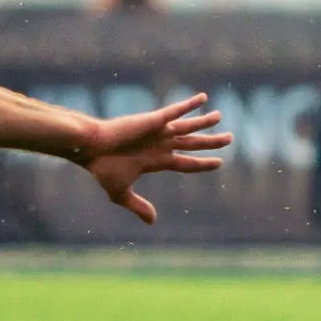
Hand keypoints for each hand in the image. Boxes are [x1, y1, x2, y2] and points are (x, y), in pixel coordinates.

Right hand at [77, 92, 231, 223]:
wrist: (90, 149)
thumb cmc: (103, 169)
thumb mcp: (122, 193)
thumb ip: (138, 206)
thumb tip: (152, 221)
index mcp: (156, 160)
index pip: (187, 162)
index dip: (203, 163)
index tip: (219, 162)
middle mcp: (161, 144)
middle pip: (193, 143)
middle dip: (211, 142)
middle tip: (230, 138)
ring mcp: (158, 131)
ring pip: (188, 127)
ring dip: (205, 123)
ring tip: (220, 117)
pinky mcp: (153, 120)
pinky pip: (175, 111)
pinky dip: (189, 105)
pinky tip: (204, 98)